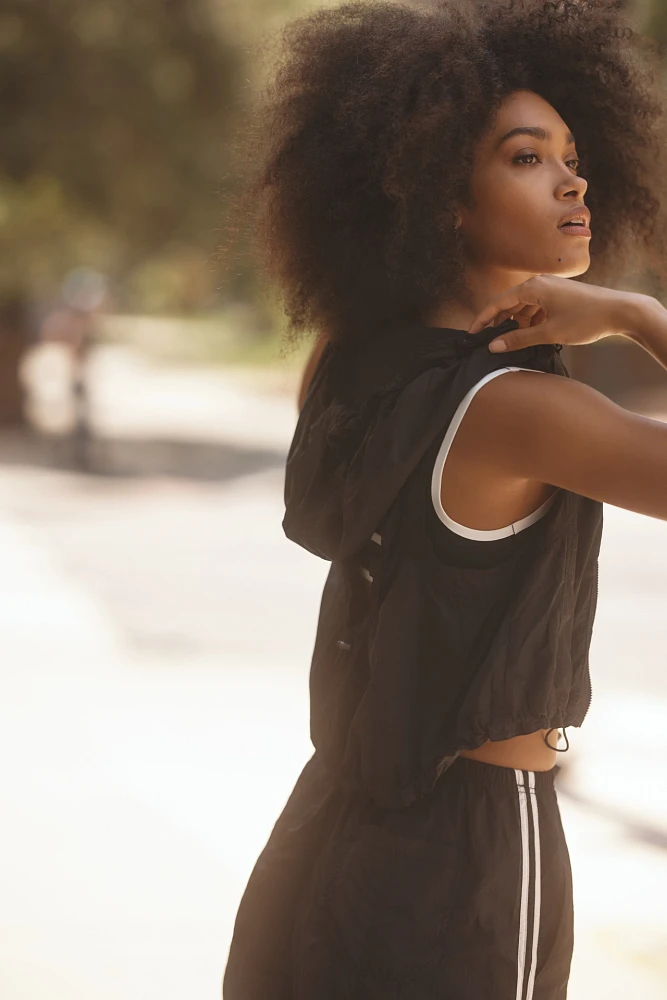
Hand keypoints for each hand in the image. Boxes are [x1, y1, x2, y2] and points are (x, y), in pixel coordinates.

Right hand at [467, 274, 644, 352]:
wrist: (621, 311)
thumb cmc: (586, 319)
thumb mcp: (549, 333)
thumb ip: (518, 339)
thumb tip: (494, 346)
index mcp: (533, 288)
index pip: (497, 303)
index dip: (482, 320)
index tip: (471, 334)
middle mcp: (539, 284)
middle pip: (508, 304)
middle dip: (497, 323)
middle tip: (489, 342)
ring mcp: (550, 289)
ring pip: (523, 307)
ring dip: (515, 324)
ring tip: (511, 342)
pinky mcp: (559, 296)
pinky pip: (536, 308)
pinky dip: (530, 321)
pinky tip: (532, 335)